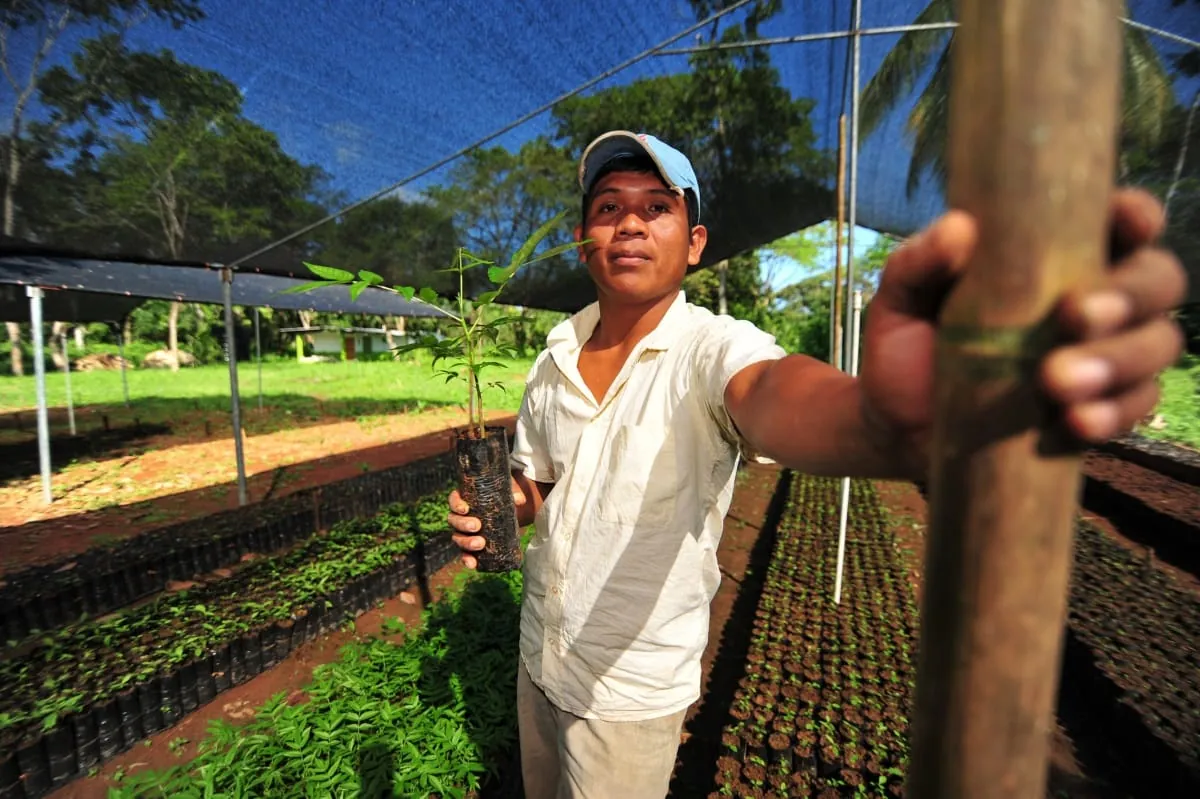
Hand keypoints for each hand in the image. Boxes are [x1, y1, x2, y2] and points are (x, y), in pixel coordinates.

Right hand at [448, 477, 526, 569]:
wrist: (510, 512)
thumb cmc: (503, 496)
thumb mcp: (508, 491)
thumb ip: (513, 491)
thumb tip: (519, 500)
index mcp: (464, 499)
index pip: (454, 500)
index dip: (456, 505)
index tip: (466, 509)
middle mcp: (460, 516)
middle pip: (454, 521)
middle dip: (463, 525)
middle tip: (477, 526)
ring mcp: (464, 532)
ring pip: (458, 538)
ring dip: (466, 543)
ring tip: (480, 544)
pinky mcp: (471, 545)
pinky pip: (465, 553)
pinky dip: (467, 559)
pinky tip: (473, 564)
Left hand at [861, 187, 1186, 458]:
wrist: (893, 425)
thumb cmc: (906, 344)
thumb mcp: (899, 298)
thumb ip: (919, 260)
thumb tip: (958, 228)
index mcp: (1056, 255)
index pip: (1121, 222)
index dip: (1138, 216)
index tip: (1128, 223)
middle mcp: (1095, 298)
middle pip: (1158, 281)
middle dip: (1128, 296)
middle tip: (1072, 317)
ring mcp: (1103, 356)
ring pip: (1156, 345)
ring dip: (1119, 361)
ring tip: (1057, 382)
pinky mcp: (1097, 409)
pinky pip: (1133, 408)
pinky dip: (1111, 414)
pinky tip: (1073, 421)